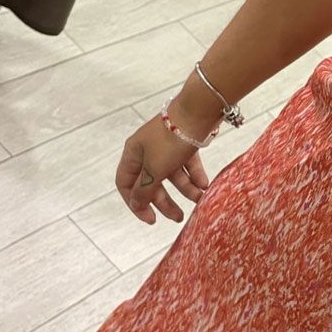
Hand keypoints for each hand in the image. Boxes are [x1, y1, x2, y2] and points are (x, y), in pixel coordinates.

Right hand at [115, 104, 213, 225]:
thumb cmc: (170, 140)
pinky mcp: (184, 142)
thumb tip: (136, 203)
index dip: (135, 204)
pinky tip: (205, 185)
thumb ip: (144, 189)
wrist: (197, 112)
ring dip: (186, 190)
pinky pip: (187, 164)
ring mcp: (167, 146)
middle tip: (178, 217)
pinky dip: (195, 175)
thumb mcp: (154, 169)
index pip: (125, 184)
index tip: (151, 219)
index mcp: (133, 154)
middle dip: (165, 202)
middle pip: (152, 183)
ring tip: (200, 200)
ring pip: (173, 175)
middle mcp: (147, 150)